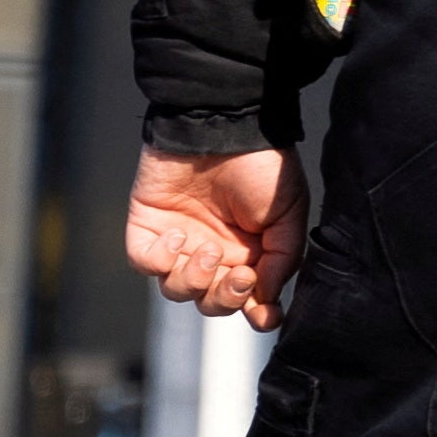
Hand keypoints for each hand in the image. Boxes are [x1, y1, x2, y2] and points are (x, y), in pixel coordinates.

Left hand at [126, 147, 306, 331]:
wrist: (223, 123)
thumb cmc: (262, 163)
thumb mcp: (289, 210)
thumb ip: (284, 258)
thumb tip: (265, 300)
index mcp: (249, 253)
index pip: (248, 299)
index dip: (256, 314)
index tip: (265, 314)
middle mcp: (214, 253)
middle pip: (211, 302)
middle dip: (224, 298)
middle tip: (240, 274)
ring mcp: (179, 243)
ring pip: (177, 290)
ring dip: (194, 280)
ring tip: (207, 249)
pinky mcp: (148, 229)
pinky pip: (146, 264)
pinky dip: (160, 260)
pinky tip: (177, 236)